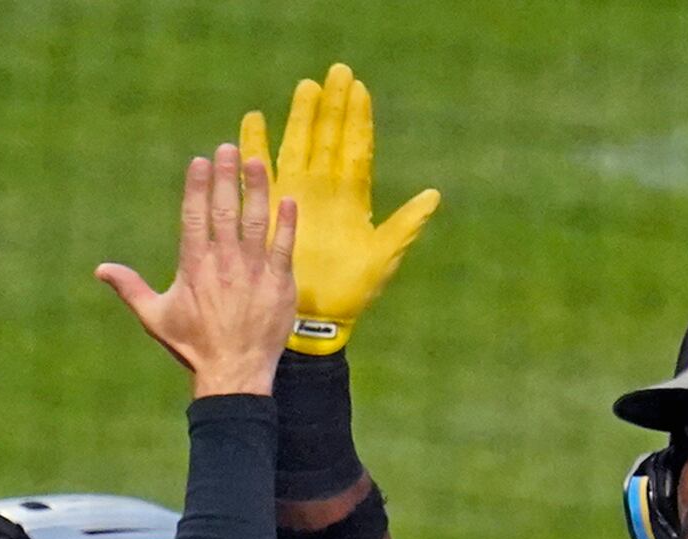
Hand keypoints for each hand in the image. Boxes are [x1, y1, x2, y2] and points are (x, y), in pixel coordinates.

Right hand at [97, 145, 297, 398]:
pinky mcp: (279, 284)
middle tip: (228, 148)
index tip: (200, 161)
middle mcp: (224, 263)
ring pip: (256, 221)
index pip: (194, 216)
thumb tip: (100, 270)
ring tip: (256, 162)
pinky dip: (287, 223)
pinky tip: (287, 200)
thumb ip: (131, 288)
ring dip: (257, 189)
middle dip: (227, 176)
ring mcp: (253, 271)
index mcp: (194, 266)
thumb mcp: (155, 317)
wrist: (234, 374)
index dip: (198, 186)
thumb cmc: (194, 347)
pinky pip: (284, 247)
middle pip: (225, 210)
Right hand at [241, 62, 439, 354]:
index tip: (359, 88)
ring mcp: (299, 195)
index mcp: (353, 196)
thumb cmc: (353, 290)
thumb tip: (433, 195)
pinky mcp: (273, 208)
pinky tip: (254, 121)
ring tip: (306, 88)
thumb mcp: (383, 256)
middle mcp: (326, 189)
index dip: (358, 118)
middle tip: (336, 72)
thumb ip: (405, 224)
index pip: (356, 147)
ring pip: (299, 146)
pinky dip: (257, 146)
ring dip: (301, 117)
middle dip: (332, 106)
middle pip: (329, 137)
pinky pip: (264, 172)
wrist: (317, 317)